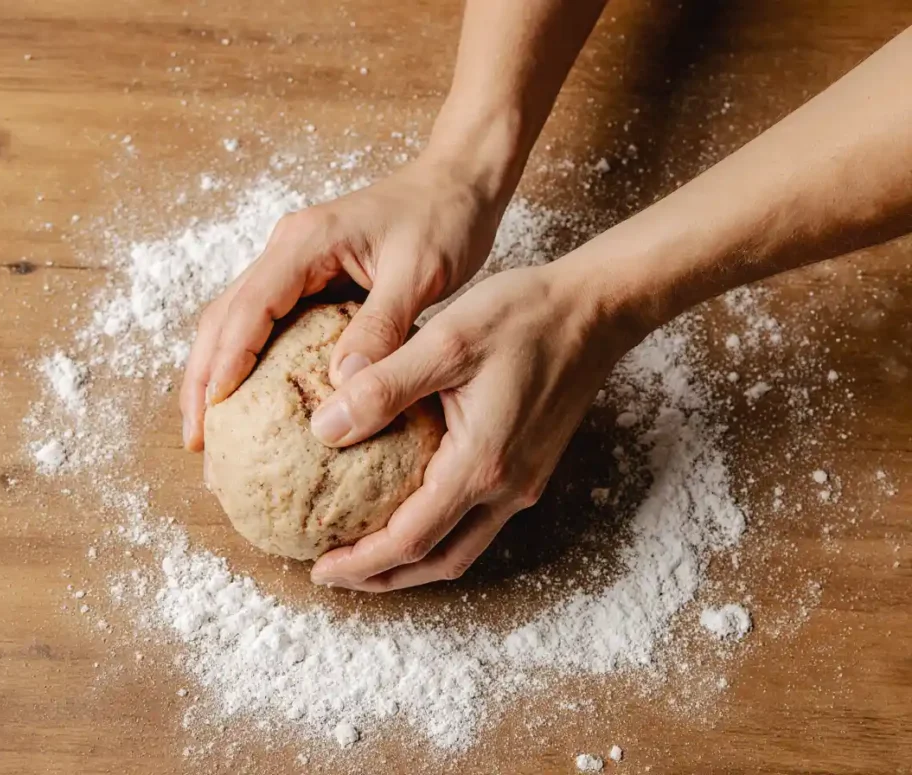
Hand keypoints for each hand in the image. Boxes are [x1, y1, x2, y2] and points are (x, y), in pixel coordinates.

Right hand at [179, 154, 510, 449]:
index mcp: (307, 242)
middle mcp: (289, 249)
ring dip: (217, 374)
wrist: (458, 183)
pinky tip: (253, 403)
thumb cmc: (442, 218)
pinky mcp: (310, 279)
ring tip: (209, 434)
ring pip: (235, 321)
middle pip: (224, 317)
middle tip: (197, 440)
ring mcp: (294, 263)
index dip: (226, 361)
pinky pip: (265, 324)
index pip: (249, 307)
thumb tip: (343, 383)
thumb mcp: (419, 274)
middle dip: (203, 379)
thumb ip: (381, 325)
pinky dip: (247, 363)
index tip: (215, 413)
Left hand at [308, 259, 638, 590]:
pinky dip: (438, 533)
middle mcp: (507, 486)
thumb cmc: (524, 316)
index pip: (411, 540)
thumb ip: (383, 387)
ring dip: (411, 563)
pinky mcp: (529, 467)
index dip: (361, 562)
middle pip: (438, 561)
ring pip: (461, 548)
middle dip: (382, 578)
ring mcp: (523, 482)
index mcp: (481, 462)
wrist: (594, 309)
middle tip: (333, 574)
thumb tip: (325, 429)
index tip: (320, 567)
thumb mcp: (445, 341)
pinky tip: (412, 510)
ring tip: (365, 556)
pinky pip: (478, 522)